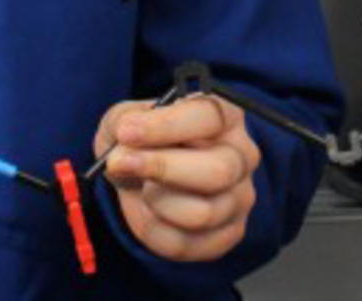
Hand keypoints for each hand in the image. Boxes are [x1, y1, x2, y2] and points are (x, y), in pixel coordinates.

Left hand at [95, 94, 260, 261]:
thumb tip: (124, 148)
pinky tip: (147, 211)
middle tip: (119, 163)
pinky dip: (152, 230)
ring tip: (141, 188)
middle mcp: (242, 156)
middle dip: (161, 168)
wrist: (149, 178)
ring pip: (200, 213)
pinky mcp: (228, 234)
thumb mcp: (127, 119)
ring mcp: (240, 198)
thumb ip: (123, 124)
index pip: (209, 118)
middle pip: (217, 171)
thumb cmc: (145, 142)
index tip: (127, 132)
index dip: (165, 126)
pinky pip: (184, 244)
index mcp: (225, 117)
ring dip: (154, 202)